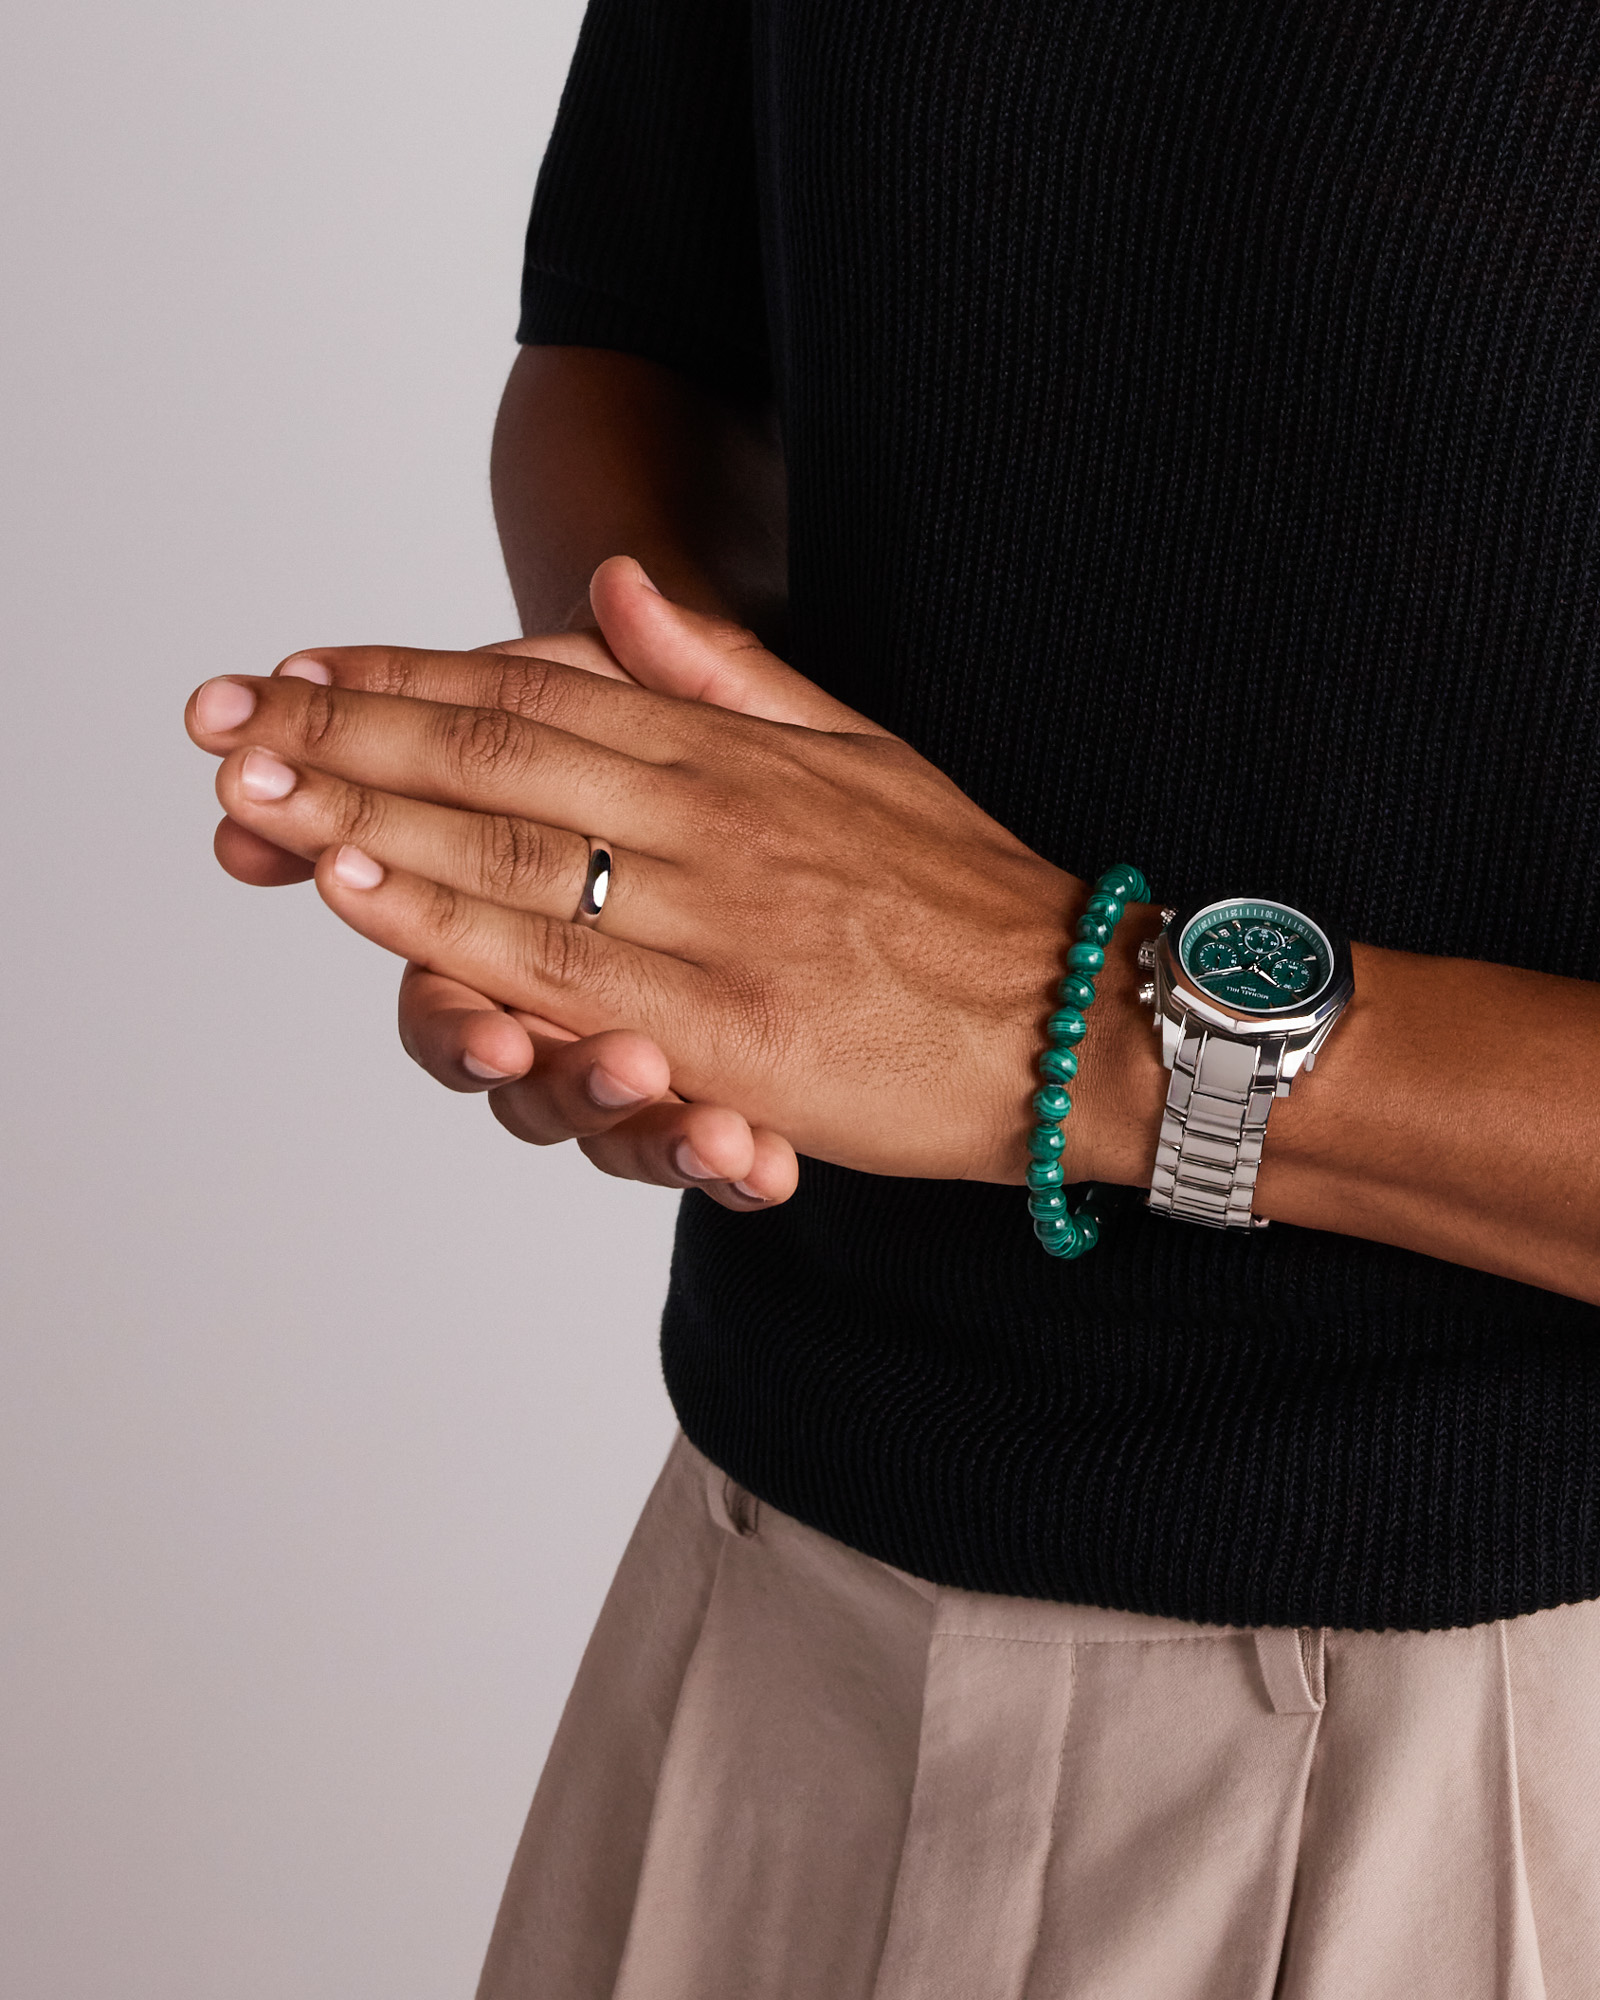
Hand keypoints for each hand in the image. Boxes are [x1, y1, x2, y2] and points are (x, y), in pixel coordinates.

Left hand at [188, 559, 1157, 1186]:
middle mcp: (718, 818)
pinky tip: (365, 894)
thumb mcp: (859, 746)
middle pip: (501, 759)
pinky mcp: (732, 1027)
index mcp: (742, 753)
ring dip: (369, 815)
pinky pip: (569, 966)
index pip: (546, 695)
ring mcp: (720, 920)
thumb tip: (616, 590)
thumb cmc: (969, 895)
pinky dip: (453, 926)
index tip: (310, 666)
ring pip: (513, 853)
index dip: (414, 677)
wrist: (1082, 1019)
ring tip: (256, 788)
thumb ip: (729, 670)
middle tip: (231, 714)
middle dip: (352, 734)